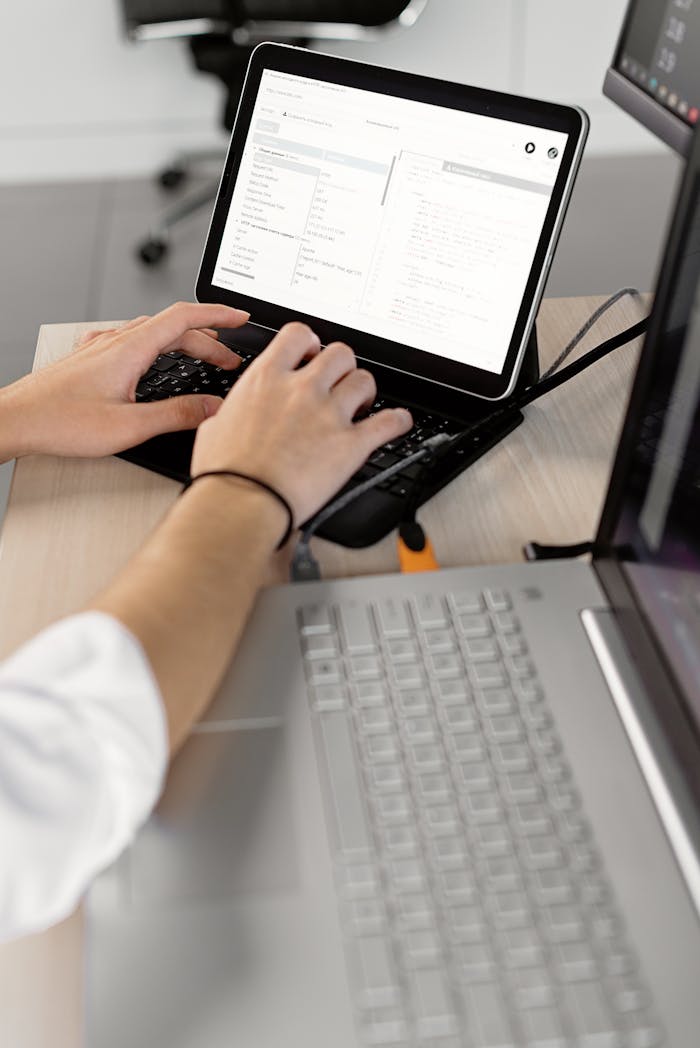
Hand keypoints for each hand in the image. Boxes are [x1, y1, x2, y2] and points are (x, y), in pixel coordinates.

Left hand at [0, 302, 249, 460]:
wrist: (16, 420)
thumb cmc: (60, 422)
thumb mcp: (129, 426)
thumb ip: (177, 416)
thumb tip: (213, 408)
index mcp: (130, 349)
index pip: (184, 317)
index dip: (217, 315)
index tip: (240, 318)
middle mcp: (116, 341)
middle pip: (173, 326)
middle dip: (208, 339)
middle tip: (229, 360)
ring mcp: (101, 347)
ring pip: (152, 332)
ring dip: (183, 340)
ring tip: (201, 355)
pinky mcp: (90, 358)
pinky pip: (131, 339)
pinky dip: (155, 344)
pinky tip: (152, 356)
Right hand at [191, 322, 412, 525]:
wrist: (242, 503)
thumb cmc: (225, 473)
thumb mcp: (214, 429)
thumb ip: (228, 414)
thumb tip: (225, 417)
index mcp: (266, 379)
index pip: (297, 335)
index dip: (309, 342)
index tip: (311, 353)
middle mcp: (301, 389)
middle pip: (339, 353)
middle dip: (342, 366)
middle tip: (339, 382)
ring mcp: (329, 415)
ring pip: (364, 380)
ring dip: (365, 390)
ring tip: (362, 404)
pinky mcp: (351, 445)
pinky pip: (388, 422)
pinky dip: (398, 421)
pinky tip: (398, 423)